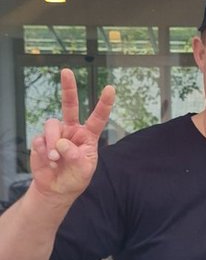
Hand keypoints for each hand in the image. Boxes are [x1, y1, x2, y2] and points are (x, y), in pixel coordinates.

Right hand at [29, 69, 114, 203]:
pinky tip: (49, 161)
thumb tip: (61, 143)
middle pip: (69, 105)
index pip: (98, 118)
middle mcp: (72, 131)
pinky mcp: (41, 140)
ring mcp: (56, 134)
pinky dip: (44, 151)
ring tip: (55, 159)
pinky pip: (40, 139)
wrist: (56, 188)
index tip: (111, 88)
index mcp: (88, 136)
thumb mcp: (83, 170)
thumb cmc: (75, 178)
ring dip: (53, 143)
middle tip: (67, 71)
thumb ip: (76, 156)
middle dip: (69, 88)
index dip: (104, 103)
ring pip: (52, 125)